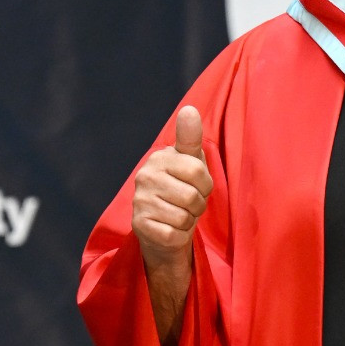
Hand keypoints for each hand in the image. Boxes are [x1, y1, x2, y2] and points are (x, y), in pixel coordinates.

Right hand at [132, 105, 213, 267]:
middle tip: (188, 204)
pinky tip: (170, 229)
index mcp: (159, 158)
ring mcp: (139, 201)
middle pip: (192, 196)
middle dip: (198, 205)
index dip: (205, 183)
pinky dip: (179, 236)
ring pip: (184, 217)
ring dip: (188, 221)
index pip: (197, 170)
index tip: (197, 185)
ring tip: (179, 215)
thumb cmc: (183, 189)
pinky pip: (173, 234)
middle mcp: (144, 176)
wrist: (165, 228)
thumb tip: (189, 110)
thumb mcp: (191, 161)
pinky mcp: (139, 226)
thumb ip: (190, 137)